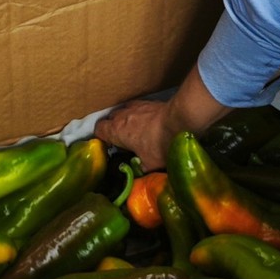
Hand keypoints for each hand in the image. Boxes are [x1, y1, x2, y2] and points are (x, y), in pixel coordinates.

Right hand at [97, 65, 230, 170]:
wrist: (181, 121)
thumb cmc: (161, 144)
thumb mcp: (150, 165)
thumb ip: (140, 169)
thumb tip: (138, 175)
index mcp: (116, 130)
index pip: (98, 130)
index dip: (101, 138)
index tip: (109, 146)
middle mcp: (122, 115)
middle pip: (109, 119)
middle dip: (112, 129)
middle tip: (121, 141)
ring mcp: (135, 106)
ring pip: (122, 111)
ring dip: (124, 120)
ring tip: (133, 131)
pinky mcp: (148, 102)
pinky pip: (136, 107)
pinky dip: (137, 114)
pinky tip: (146, 123)